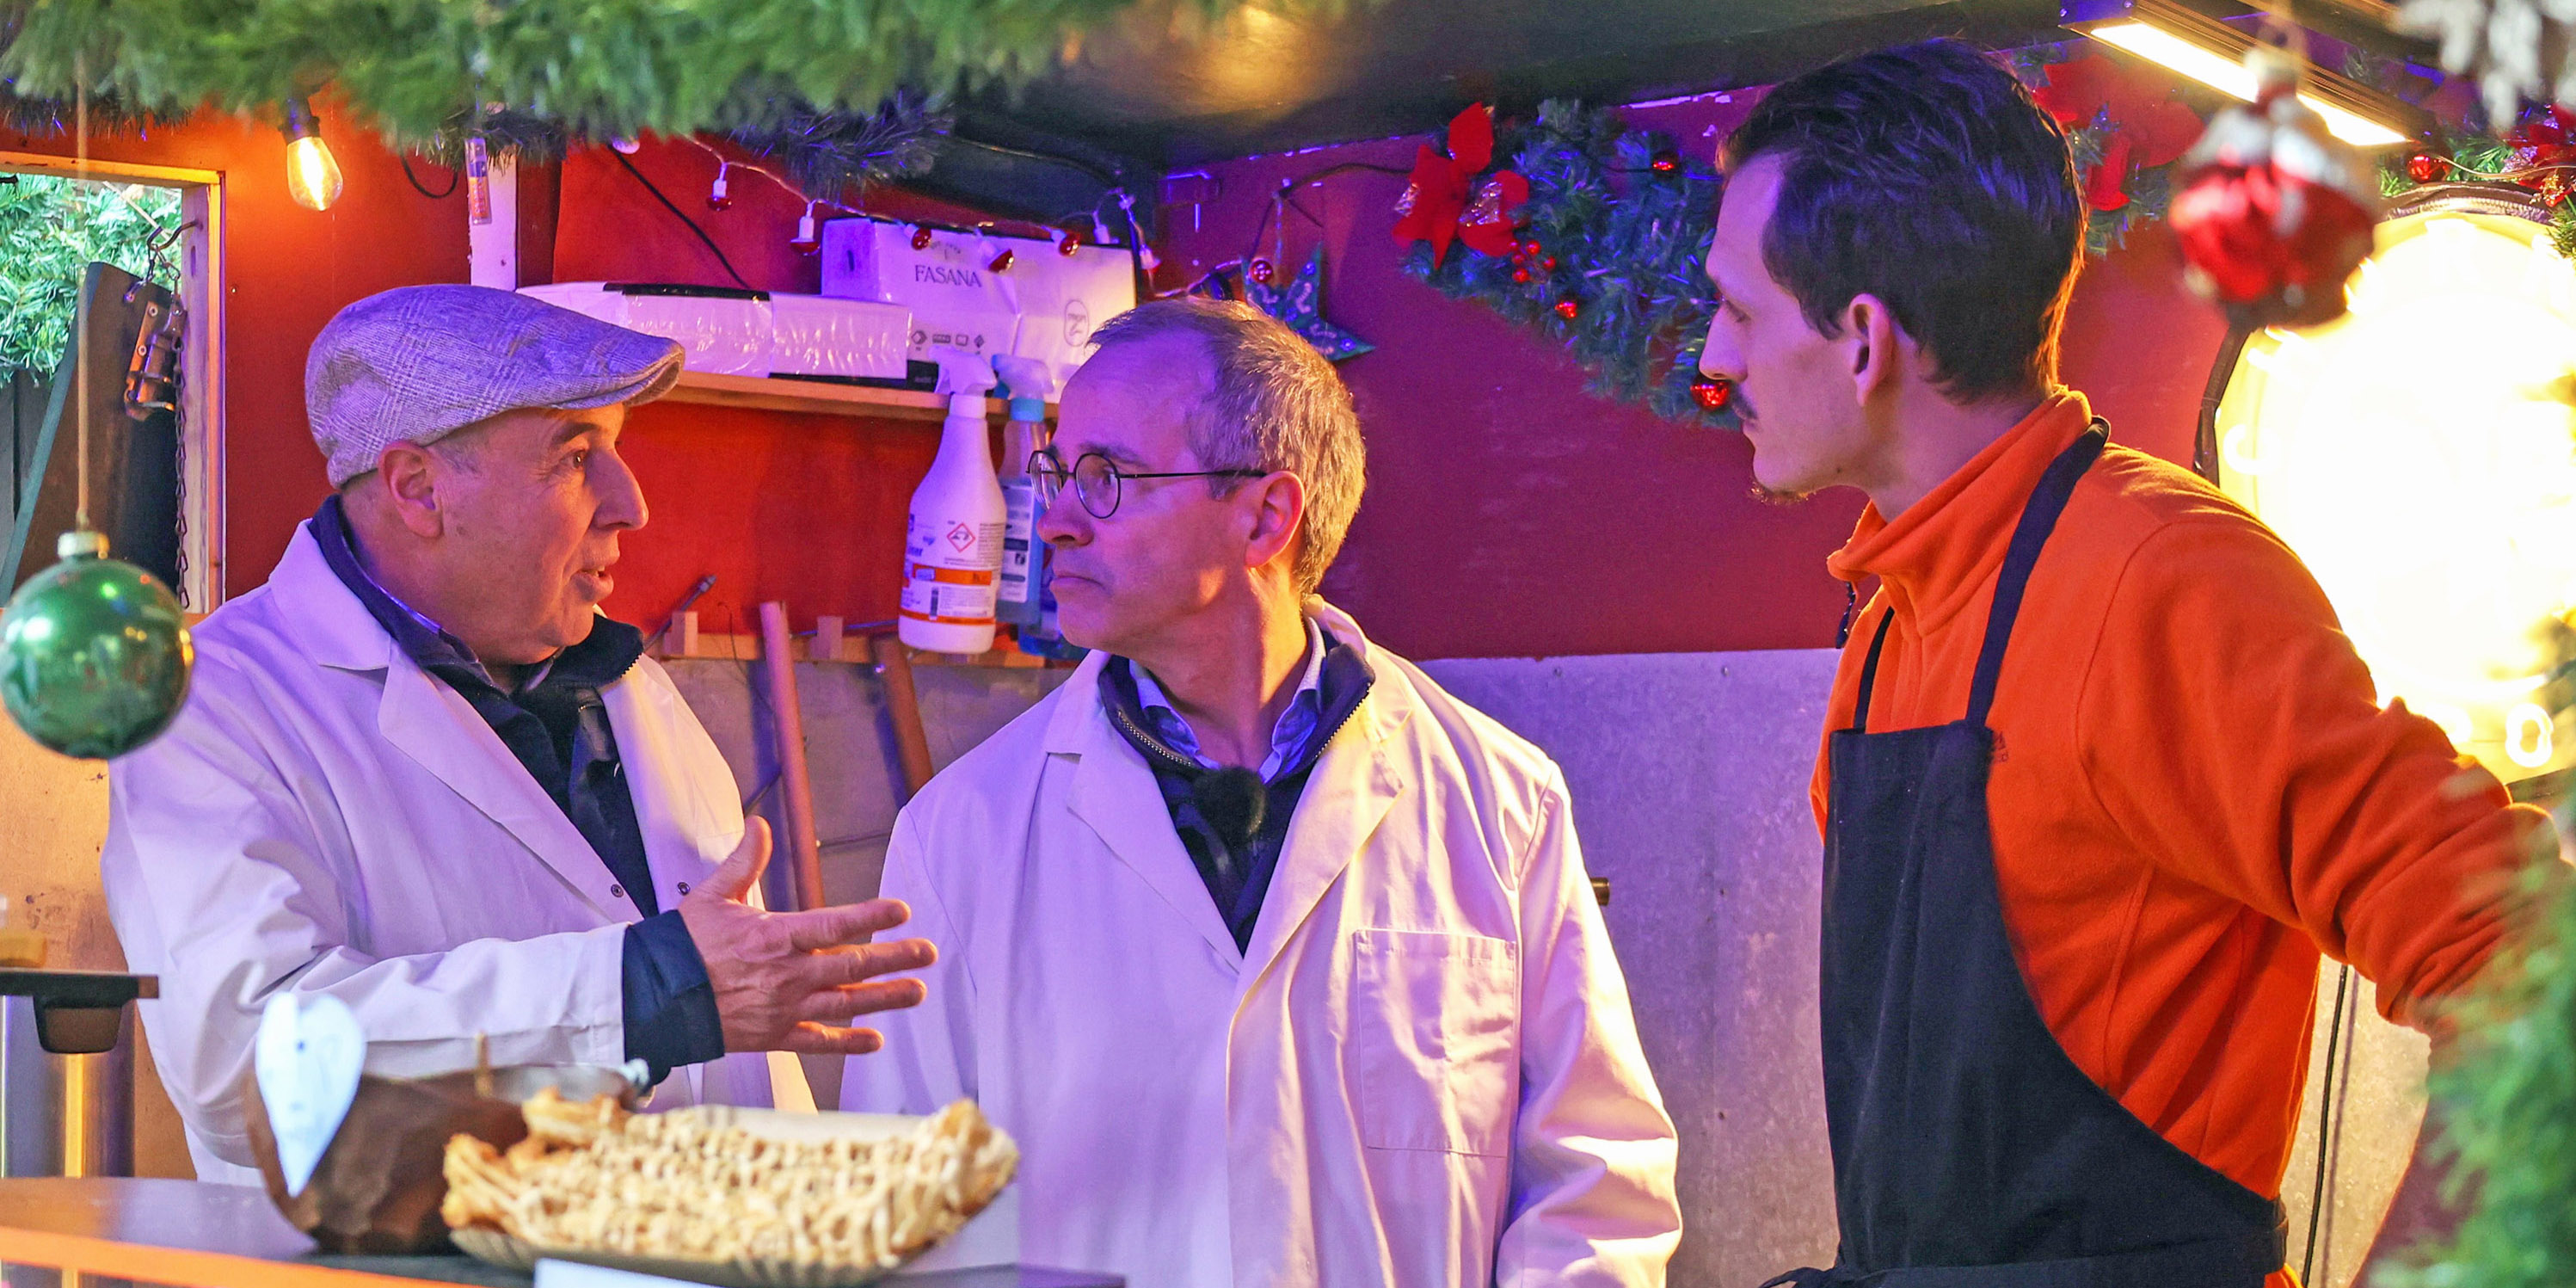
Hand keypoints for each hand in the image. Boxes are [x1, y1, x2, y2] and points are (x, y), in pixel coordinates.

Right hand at [678, 817, 936, 1055]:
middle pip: (852, 966)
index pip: (835, 925)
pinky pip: (819, 1042)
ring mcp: (783, 1009)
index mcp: (775, 937)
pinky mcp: (773, 1036)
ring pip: (845, 1004)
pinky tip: (874, 1041)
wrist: (651, 997)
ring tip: (916, 991)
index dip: (871, 917)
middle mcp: (787, 975)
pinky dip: (848, 1043)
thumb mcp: (713, 896)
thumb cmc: (681, 946)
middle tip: (926, 952)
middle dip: (894, 958)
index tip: (901, 911)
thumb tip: (758, 825)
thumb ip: (744, 861)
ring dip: (885, 998)